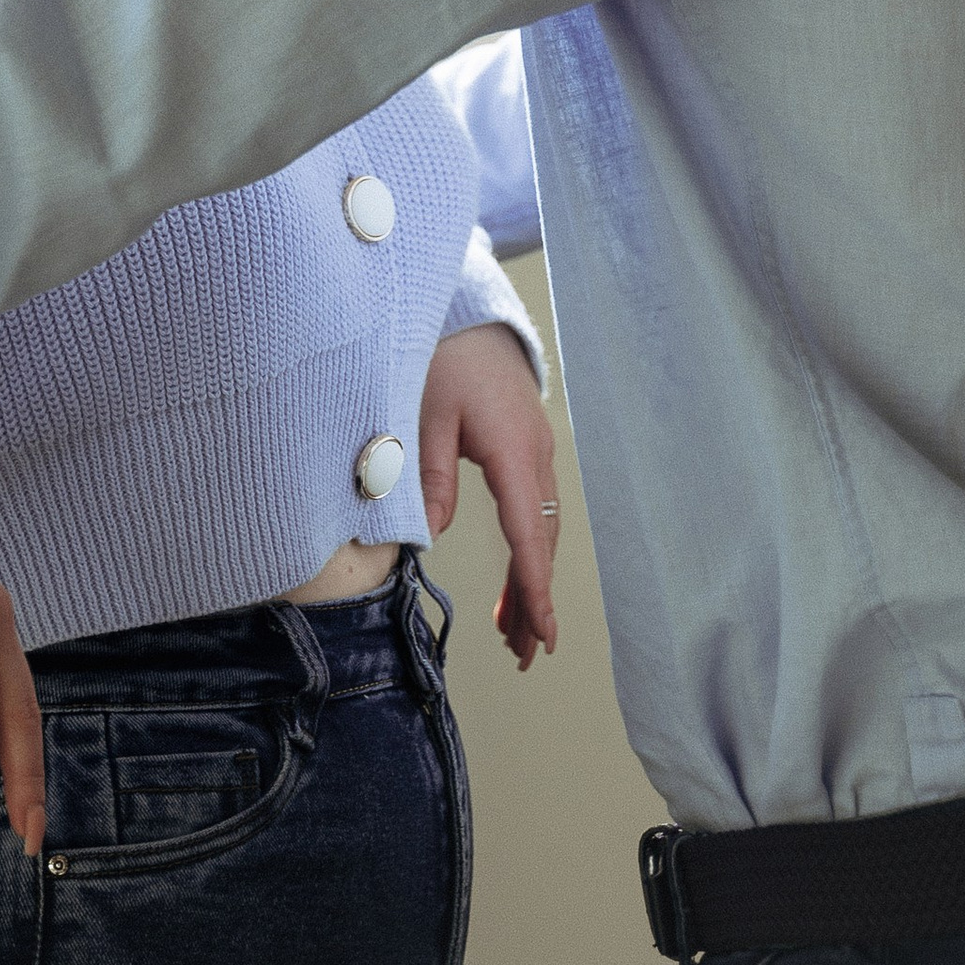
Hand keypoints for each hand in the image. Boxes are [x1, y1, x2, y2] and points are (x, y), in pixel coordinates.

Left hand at [419, 323, 560, 669]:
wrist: (467, 310)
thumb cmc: (442, 355)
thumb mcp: (422, 413)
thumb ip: (428, 476)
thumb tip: (429, 539)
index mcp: (511, 449)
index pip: (528, 533)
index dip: (534, 588)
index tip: (542, 633)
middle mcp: (534, 455)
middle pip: (542, 541)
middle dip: (536, 599)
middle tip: (527, 654)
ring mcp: (536, 453)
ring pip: (541, 530)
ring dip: (531, 581)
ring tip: (517, 635)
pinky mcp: (526, 450)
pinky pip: (534, 511)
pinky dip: (527, 552)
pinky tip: (516, 584)